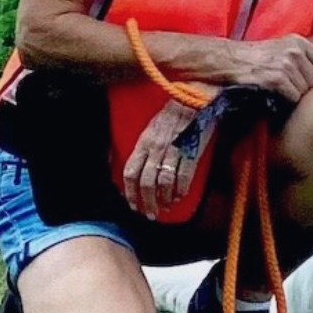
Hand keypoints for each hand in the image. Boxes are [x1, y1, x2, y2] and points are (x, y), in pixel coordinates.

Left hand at [122, 98, 214, 218]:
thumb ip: (138, 148)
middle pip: (146, 182)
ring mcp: (174, 150)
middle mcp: (156, 147)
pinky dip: (180, 190)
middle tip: (150, 213)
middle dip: (147, 202)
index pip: (130, 172)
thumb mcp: (149, 128)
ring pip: (164, 182)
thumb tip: (117, 163)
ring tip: (165, 208)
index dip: (129, 192)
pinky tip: (179, 197)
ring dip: (163, 199)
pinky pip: (184, 176)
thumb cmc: (172, 114)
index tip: (133, 204)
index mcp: (144, 142)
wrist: (195, 99)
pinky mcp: (191, 151)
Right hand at [227, 35, 312, 102]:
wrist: (228, 60)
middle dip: (304, 86)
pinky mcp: (276, 79)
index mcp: (298, 41)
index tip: (303, 77)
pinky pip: (294, 97)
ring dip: (293, 94)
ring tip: (279, 88)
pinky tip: (274, 93)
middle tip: (287, 85)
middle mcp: (294, 51)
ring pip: (305, 90)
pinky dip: (285, 100)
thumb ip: (304, 56)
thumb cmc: (256, 57)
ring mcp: (286, 65)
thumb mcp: (282, 47)